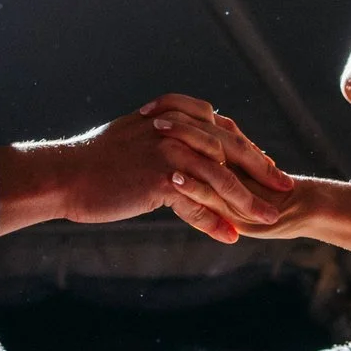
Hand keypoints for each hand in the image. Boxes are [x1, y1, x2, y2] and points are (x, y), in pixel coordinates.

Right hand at [0, 97, 291, 241]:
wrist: (65, 175)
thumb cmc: (96, 160)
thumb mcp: (134, 135)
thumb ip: (163, 132)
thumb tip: (178, 134)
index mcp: (171, 114)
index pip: (221, 129)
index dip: (246, 148)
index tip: (267, 164)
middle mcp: (174, 128)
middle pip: (230, 149)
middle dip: (261, 169)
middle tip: (285, 187)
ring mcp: (168, 151)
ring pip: (219, 177)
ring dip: (246, 201)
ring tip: (268, 219)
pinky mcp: (160, 178)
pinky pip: (195, 203)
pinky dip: (214, 221)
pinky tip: (230, 237)